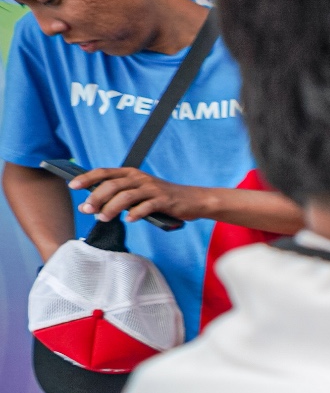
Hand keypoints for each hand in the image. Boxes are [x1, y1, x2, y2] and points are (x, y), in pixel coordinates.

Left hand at [69, 166, 215, 224]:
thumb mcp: (139, 191)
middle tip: (86, 209)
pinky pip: (146, 207)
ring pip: (125, 196)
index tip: (73, 186)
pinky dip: (135, 214)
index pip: (104, 172)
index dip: (87, 178)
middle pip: (112, 185)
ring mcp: (152, 189)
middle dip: (96, 197)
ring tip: (103, 218)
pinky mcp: (164, 200)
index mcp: (131, 173)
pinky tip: (128, 220)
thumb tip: (93, 204)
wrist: (193, 200)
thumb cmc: (162, 198)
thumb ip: (120, 194)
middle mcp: (140, 178)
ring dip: (111, 208)